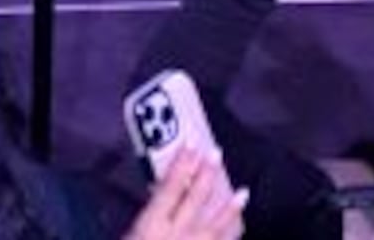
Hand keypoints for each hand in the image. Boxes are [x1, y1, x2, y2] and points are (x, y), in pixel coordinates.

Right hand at [120, 142, 243, 239]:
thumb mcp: (130, 236)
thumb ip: (143, 222)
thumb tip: (155, 200)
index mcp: (152, 225)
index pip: (170, 186)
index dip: (182, 163)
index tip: (191, 142)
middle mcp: (176, 234)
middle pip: (195, 198)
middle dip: (207, 174)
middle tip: (216, 152)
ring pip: (216, 225)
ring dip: (230, 208)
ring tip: (243, 192)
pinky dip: (231, 236)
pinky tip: (240, 229)